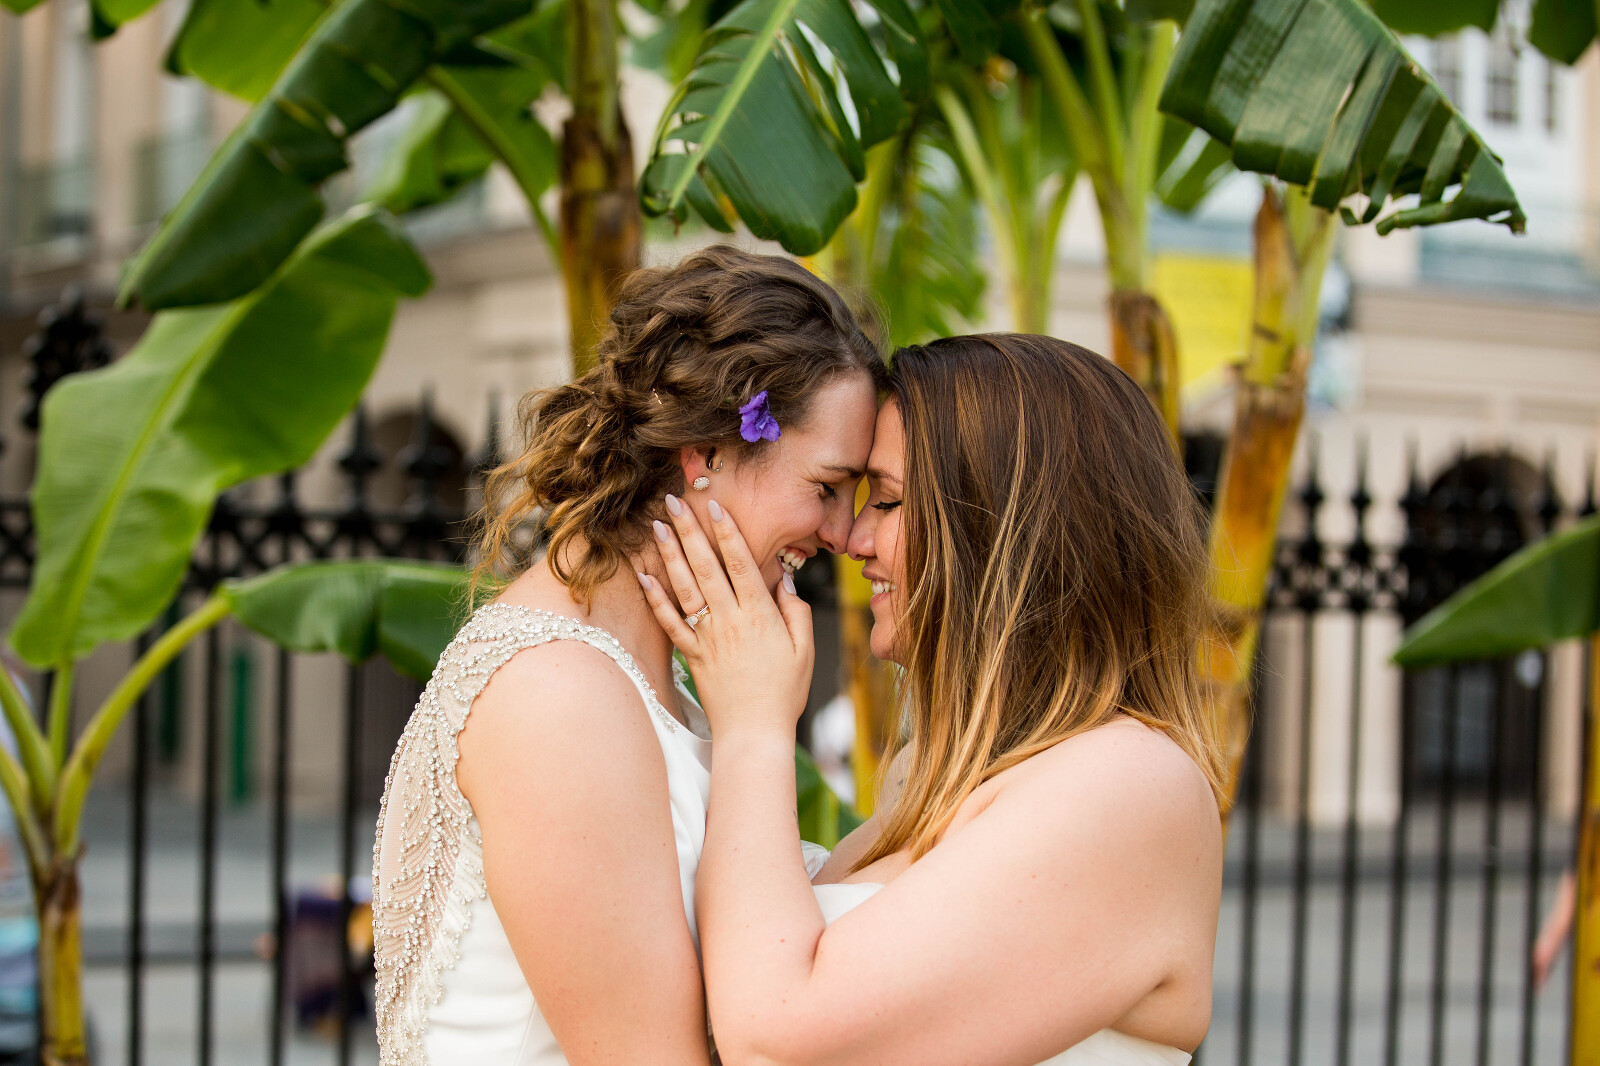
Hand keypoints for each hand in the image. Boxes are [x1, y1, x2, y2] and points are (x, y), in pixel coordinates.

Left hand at [638, 495, 813, 738]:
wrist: (754, 733)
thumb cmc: (784, 693)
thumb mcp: (804, 649)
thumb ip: (794, 610)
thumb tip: (784, 578)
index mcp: (759, 615)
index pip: (740, 563)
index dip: (727, 532)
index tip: (715, 506)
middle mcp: (728, 621)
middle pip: (706, 566)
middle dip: (689, 531)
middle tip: (674, 502)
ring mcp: (706, 637)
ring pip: (684, 588)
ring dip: (669, 555)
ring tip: (657, 527)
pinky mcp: (691, 656)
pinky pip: (669, 622)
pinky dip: (655, 598)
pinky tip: (644, 576)